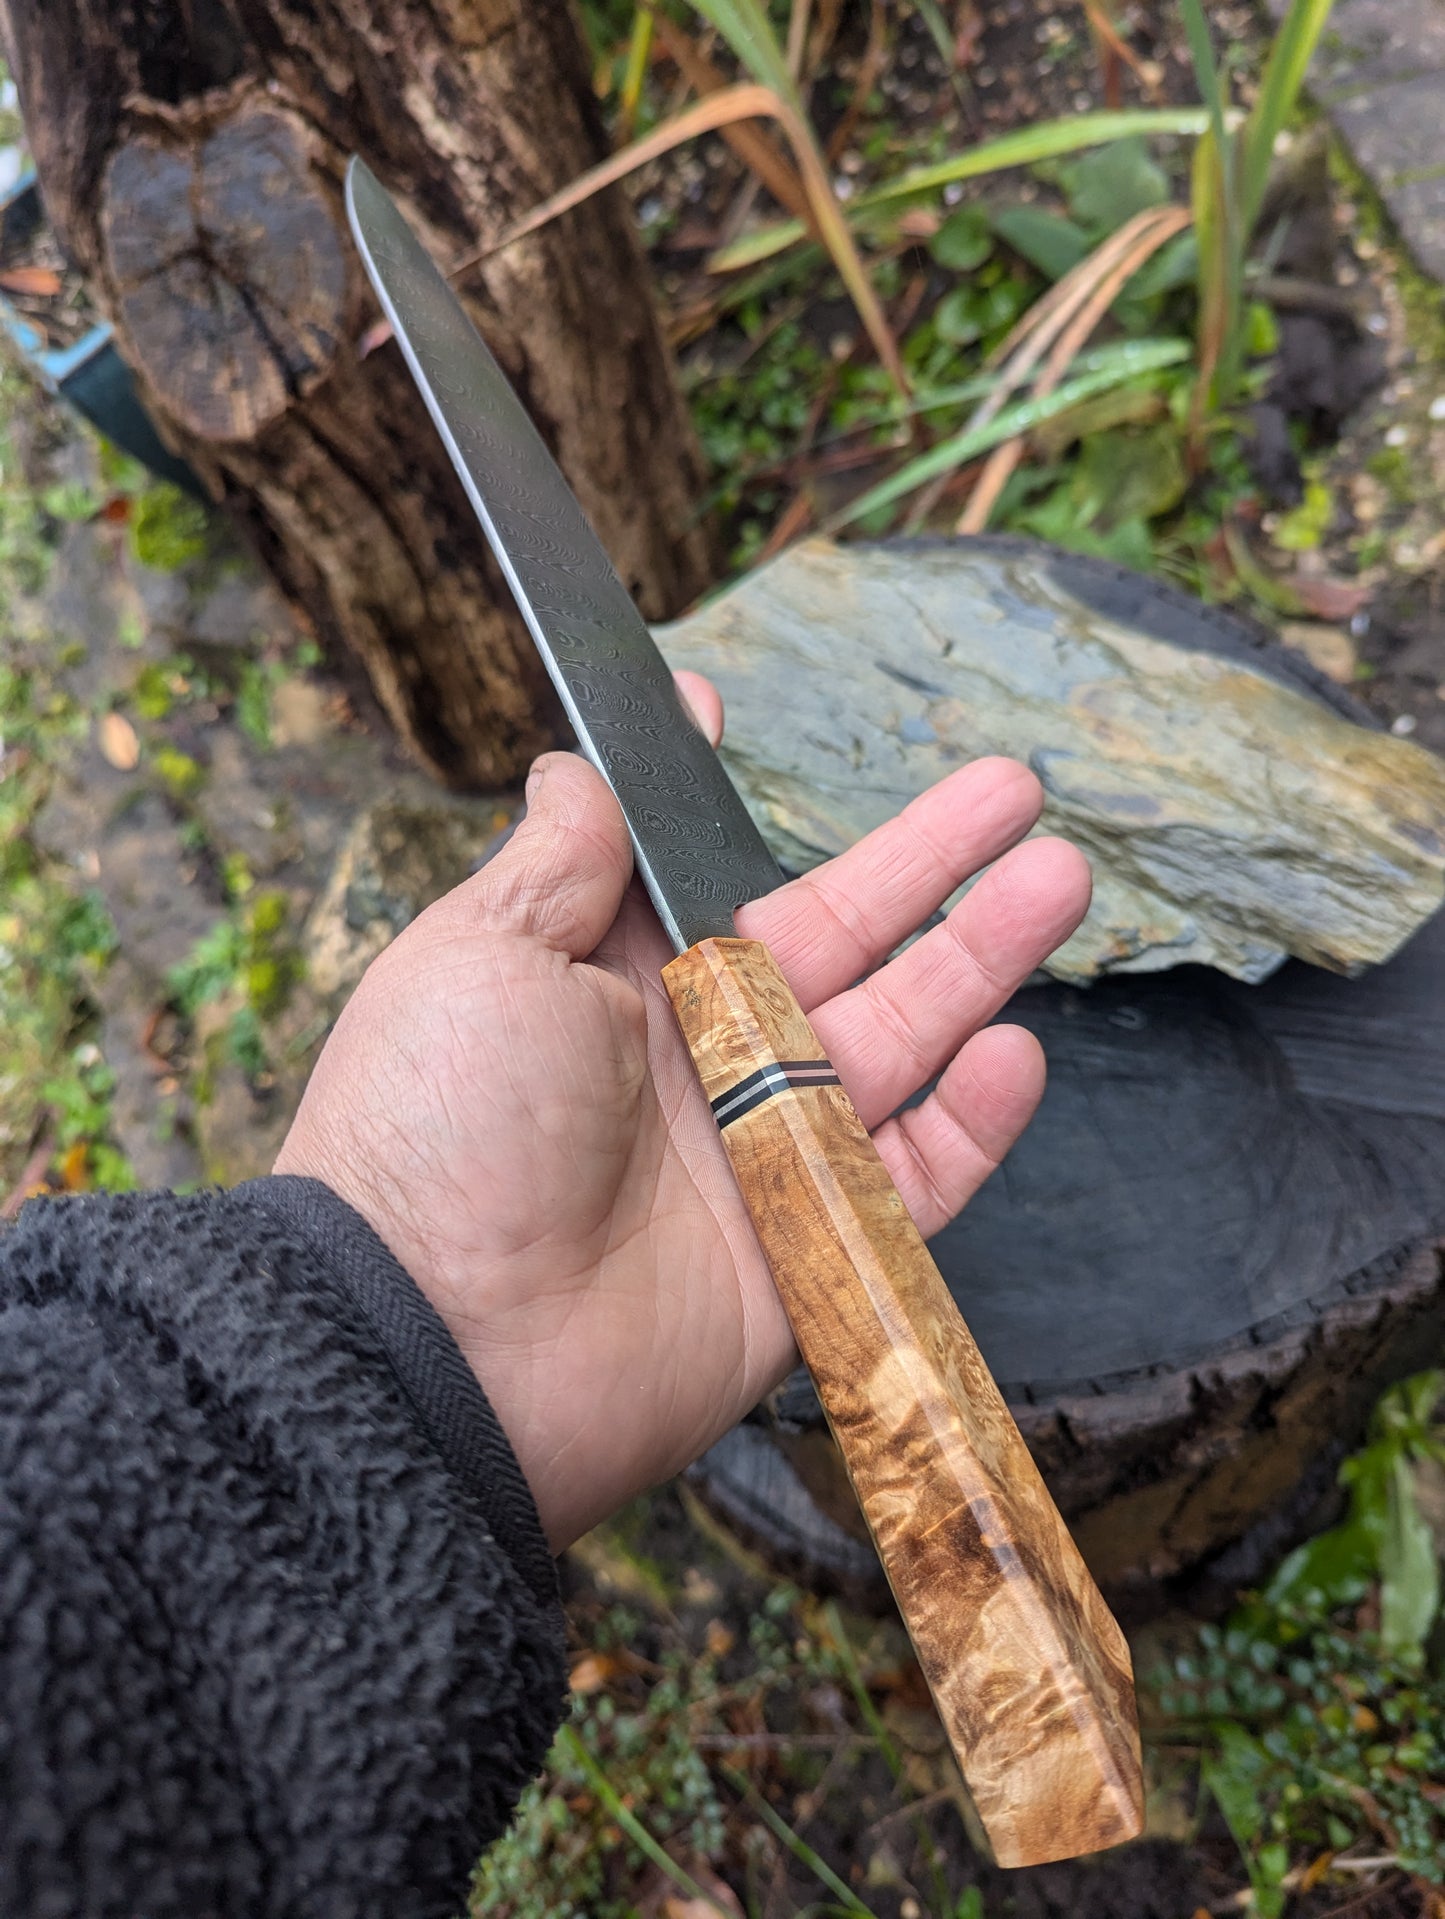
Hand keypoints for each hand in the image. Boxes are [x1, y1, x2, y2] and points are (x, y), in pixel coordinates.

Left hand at [275, 674, 1090, 1549]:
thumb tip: (573, 763)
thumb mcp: (479, 955)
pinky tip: (1013, 1051)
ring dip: (980, 959)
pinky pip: (913, 1180)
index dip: (739, 806)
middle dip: (930, 865)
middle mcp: (697, 1059)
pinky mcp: (809, 1251)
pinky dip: (971, 1125)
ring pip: (899, 1039)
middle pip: (841, 941)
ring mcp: (760, 1154)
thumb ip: (555, 861)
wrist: (434, 1342)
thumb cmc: (434, 1128)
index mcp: (615, 981)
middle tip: (1017, 790)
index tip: (750, 716)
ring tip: (1057, 877)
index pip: (707, 877)